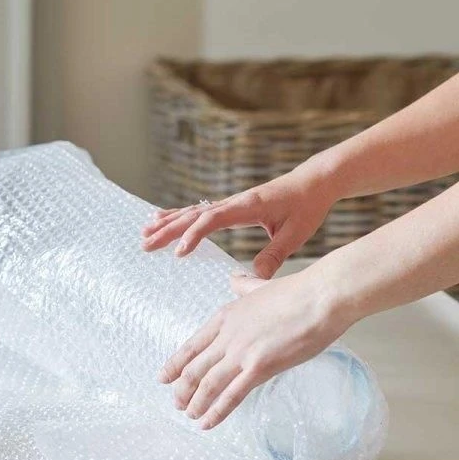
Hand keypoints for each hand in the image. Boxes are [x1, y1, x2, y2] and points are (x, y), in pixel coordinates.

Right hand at [141, 166, 334, 278]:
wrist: (313, 182)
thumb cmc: (306, 206)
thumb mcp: (295, 234)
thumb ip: (274, 254)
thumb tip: (254, 277)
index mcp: (247, 207)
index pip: (213, 220)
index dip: (194, 235)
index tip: (178, 252)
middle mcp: (233, 202)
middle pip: (194, 215)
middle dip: (168, 230)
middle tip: (145, 244)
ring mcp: (230, 203)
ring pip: (192, 211)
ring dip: (168, 222)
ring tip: (145, 232)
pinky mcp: (230, 206)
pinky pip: (200, 210)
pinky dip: (179, 215)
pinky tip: (165, 218)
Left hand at [158, 266, 350, 429]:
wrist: (319, 297)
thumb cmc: (296, 292)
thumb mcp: (260, 286)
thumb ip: (243, 286)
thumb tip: (235, 279)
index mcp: (225, 316)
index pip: (192, 344)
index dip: (175, 363)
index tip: (164, 376)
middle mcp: (227, 335)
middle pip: (194, 367)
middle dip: (182, 388)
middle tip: (176, 403)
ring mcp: (241, 352)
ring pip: (207, 383)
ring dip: (195, 402)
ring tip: (189, 415)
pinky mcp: (259, 367)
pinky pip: (231, 395)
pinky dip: (216, 412)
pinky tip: (207, 423)